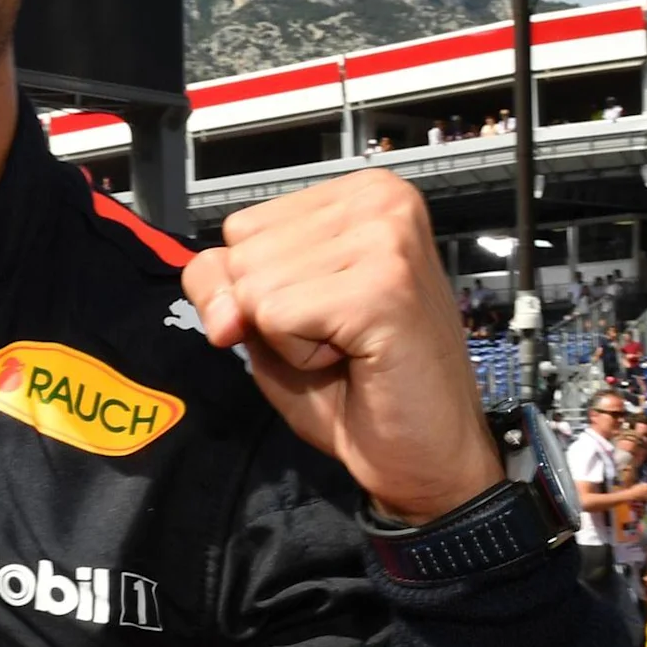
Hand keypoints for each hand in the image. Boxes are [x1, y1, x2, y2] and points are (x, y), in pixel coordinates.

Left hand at [180, 170, 499, 523]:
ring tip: (349, 347)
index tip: (323, 313)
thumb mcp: (268, 322)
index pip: (240, 226)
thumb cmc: (356, 387)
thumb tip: (221, 308)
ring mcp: (386, 238)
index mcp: (360, 193)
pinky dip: (300, 355)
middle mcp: (379, 198)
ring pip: (256, 285)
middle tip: (340, 338)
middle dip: (273, 313)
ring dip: (289, 337)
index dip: (259, 289)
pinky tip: (355, 358)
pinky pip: (276, 317)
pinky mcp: (384, 286)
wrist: (425, 454)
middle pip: (242, 250)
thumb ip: (224, 288)